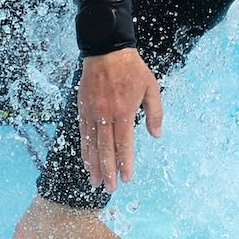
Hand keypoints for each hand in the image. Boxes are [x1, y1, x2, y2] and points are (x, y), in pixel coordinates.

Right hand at [78, 48, 163, 191]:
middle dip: (108, 170)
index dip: (124, 162)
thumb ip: (155, 112)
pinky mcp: (82, 108)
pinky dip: (84, 149)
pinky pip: (82, 133)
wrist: (106, 49)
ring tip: (95, 181)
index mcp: (124, 111)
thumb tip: (157, 135)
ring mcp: (91, 112)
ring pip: (91, 144)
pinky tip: (87, 161)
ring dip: (93, 164)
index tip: (126, 178)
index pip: (123, 143)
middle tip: (109, 188)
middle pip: (105, 148)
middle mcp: (105, 114)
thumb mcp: (151, 87)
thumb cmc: (132, 69)